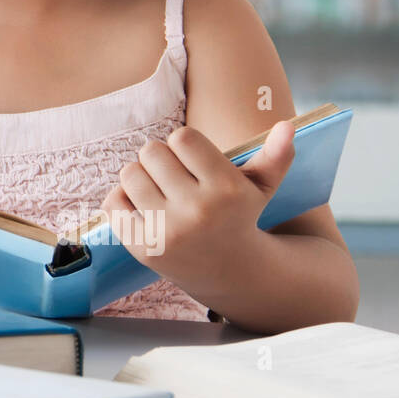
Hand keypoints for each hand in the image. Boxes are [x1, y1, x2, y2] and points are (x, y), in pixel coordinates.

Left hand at [99, 121, 294, 293]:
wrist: (229, 272)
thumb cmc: (239, 217)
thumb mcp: (261, 189)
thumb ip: (275, 156)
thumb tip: (287, 125)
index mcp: (225, 190)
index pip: (182, 138)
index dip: (185, 145)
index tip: (194, 160)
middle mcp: (197, 211)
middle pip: (151, 151)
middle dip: (160, 158)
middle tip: (174, 176)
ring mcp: (168, 231)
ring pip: (129, 173)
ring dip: (140, 176)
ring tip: (159, 191)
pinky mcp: (143, 248)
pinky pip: (112, 202)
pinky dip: (122, 200)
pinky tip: (143, 208)